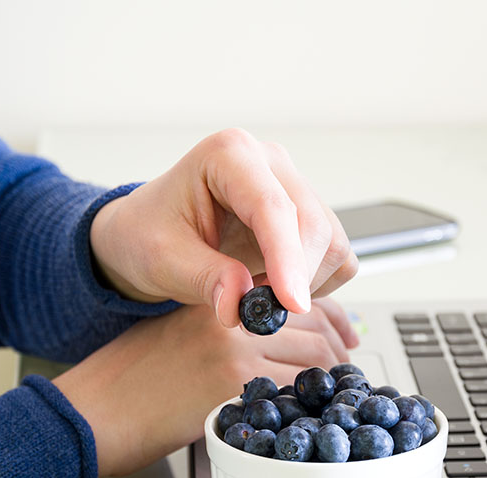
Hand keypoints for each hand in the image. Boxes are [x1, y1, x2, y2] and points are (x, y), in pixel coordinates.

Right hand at [53, 298, 358, 477]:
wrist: (101, 409)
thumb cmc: (138, 376)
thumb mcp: (188, 332)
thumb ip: (237, 326)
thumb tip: (293, 338)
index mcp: (221, 296)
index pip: (297, 296)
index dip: (331, 315)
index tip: (342, 332)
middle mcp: (231, 316)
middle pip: (314, 323)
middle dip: (337, 347)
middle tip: (344, 363)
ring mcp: (235, 347)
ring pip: (314, 357)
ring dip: (330, 377)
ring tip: (329, 390)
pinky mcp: (234, 384)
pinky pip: (296, 388)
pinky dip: (310, 399)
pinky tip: (307, 407)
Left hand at [89, 128, 358, 327]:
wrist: (150, 232)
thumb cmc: (149, 235)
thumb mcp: (163, 260)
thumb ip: (205, 279)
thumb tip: (242, 305)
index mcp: (228, 155)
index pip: (272, 207)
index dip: (286, 259)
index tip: (291, 304)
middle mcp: (269, 162)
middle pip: (313, 224)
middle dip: (296, 277)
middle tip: (259, 313)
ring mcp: (293, 186)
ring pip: (332, 242)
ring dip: (306, 282)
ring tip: (257, 295)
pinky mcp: (308, 212)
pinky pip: (337, 254)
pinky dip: (318, 282)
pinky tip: (276, 286)